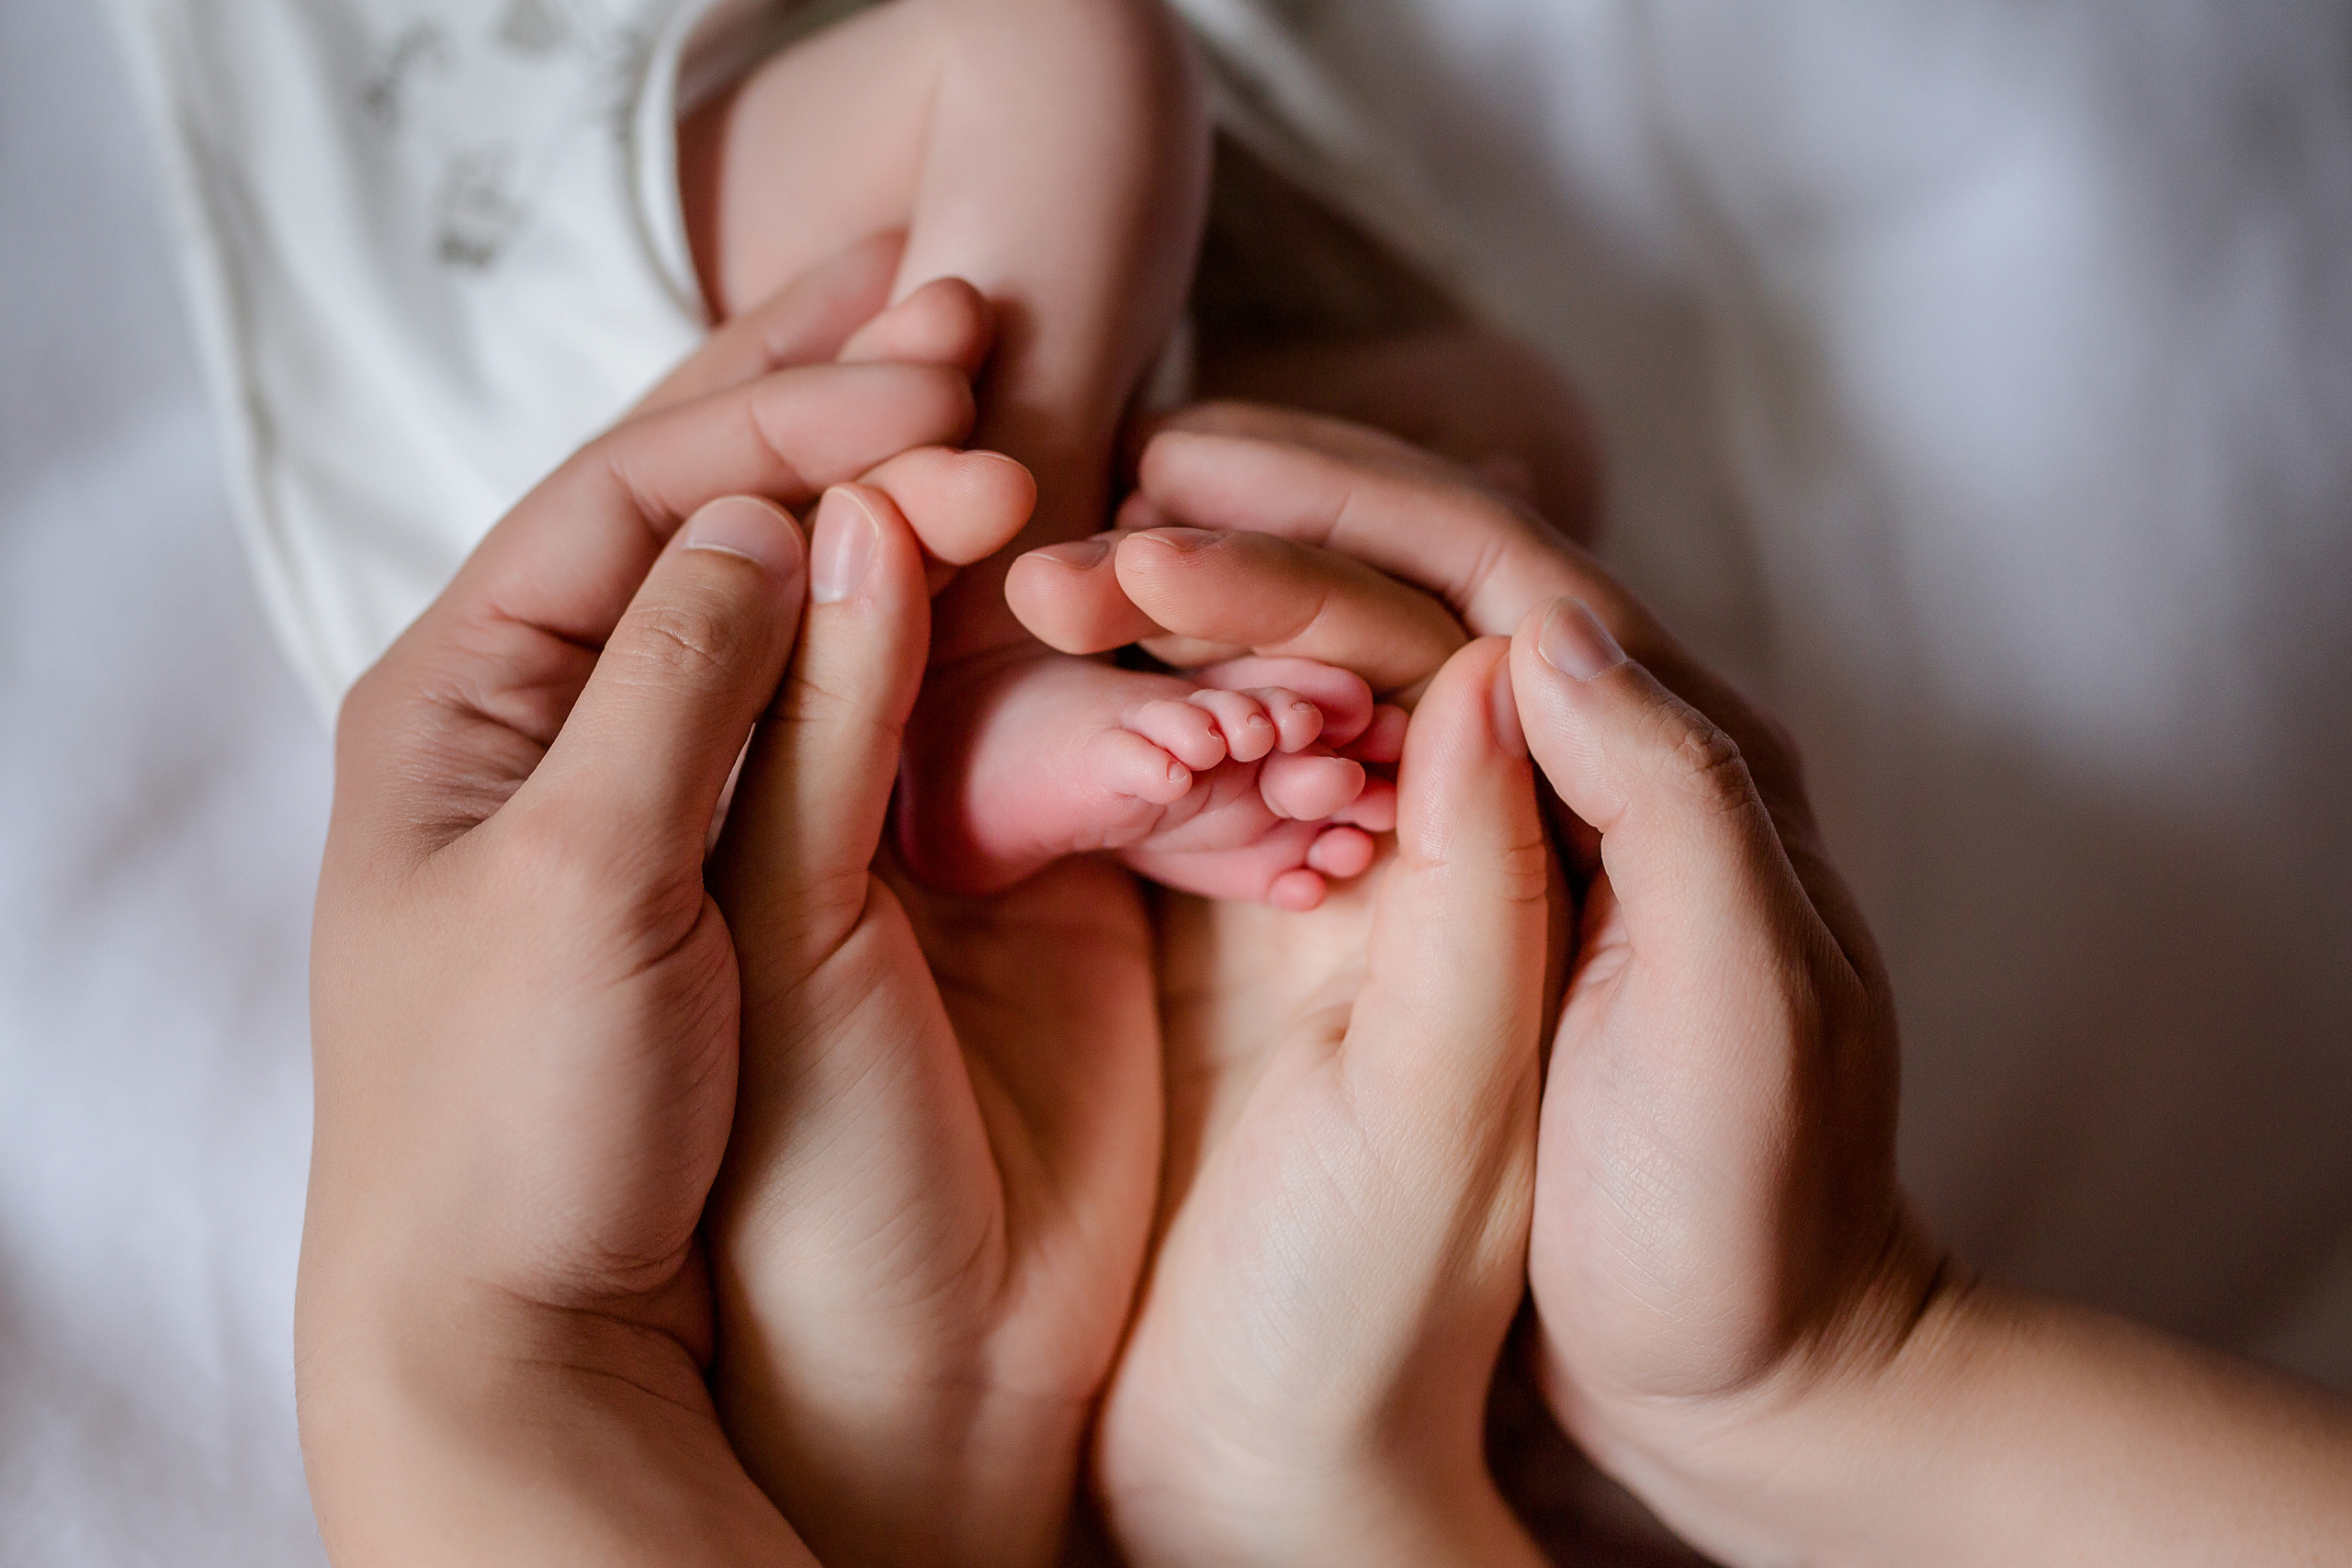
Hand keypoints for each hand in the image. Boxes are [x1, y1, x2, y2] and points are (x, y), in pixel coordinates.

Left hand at [297, 250, 983, 1563]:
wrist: (537, 1336)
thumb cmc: (515, 1122)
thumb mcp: (581, 882)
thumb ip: (689, 687)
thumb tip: (791, 518)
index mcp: (471, 694)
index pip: (641, 493)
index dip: (792, 418)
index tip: (945, 384)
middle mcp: (567, 714)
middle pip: (700, 501)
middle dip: (829, 392)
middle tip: (962, 299)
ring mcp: (673, 784)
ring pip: (784, 587)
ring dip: (881, 476)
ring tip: (983, 370)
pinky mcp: (766, 864)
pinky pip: (845, 697)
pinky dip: (918, 610)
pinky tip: (989, 542)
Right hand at [1038, 402, 2351, 1567]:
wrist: (1761, 1360)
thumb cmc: (1750, 1212)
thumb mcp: (1741, 1013)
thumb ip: (1667, 803)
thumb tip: (1532, 627)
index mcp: (1677, 755)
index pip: (1488, 583)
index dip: (1327, 520)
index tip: (1169, 487)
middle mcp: (1602, 758)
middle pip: (1418, 583)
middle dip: (1262, 524)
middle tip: (1107, 488)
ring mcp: (1528, 825)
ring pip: (1369, 657)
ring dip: (1236, 599)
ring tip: (1099, 561)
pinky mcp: (1464, 900)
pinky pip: (1344, 758)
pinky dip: (1245, 705)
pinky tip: (1154, 687)